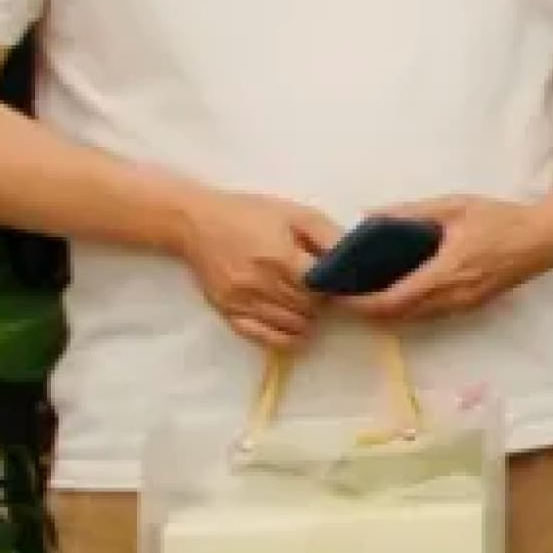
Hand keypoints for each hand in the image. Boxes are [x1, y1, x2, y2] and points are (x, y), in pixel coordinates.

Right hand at [175, 188, 340, 349]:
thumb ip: (330, 237)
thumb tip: (357, 258)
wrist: (195, 222)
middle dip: (321, 301)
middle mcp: (261, 284)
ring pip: (293, 326)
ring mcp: (243, 302)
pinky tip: (290, 322)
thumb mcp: (296, 214)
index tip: (335, 279)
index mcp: (281, 258)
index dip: (336, 287)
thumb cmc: (250, 213)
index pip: (323, 289)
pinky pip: (266, 339)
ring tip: (301, 298)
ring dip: (305, 317)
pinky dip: (285, 336)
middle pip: (310, 309)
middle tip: (316, 287)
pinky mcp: (229, 312)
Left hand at [345, 195, 552, 326]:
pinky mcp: (471, 305)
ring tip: (365, 294)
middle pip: (399, 316)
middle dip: (369, 311)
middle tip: (345, 294)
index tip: (340, 295)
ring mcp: (464, 305)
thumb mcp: (453, 206)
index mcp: (445, 272)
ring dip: (388, 312)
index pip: (393, 300)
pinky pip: (431, 315)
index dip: (362, 304)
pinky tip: (398, 293)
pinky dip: (408, 309)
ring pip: (415, 319)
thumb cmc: (501, 219)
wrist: (546, 239)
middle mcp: (453, 296)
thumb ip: (410, 212)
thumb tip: (369, 215)